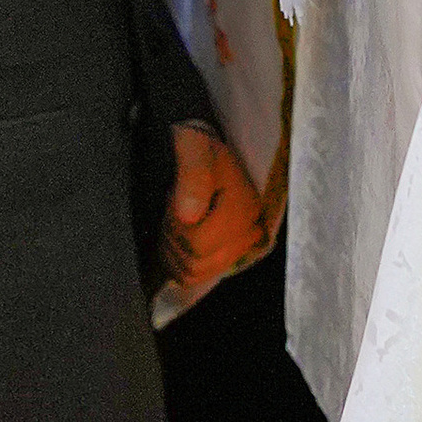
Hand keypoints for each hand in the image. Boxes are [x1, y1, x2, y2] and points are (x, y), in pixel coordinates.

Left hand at [162, 123, 272, 299]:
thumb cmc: (194, 144)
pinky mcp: (227, 255)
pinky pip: (195, 277)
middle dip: (174, 236)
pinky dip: (178, 261)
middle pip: (196, 261)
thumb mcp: (191, 146)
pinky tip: (178, 235)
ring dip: (174, 248)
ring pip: (193, 272)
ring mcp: (240, 246)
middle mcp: (250, 230)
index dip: (175, 226)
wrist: (198, 147)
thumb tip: (189, 216)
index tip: (173, 198)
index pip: (198, 243)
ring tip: (174, 219)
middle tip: (171, 207)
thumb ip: (193, 175)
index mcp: (246, 206)